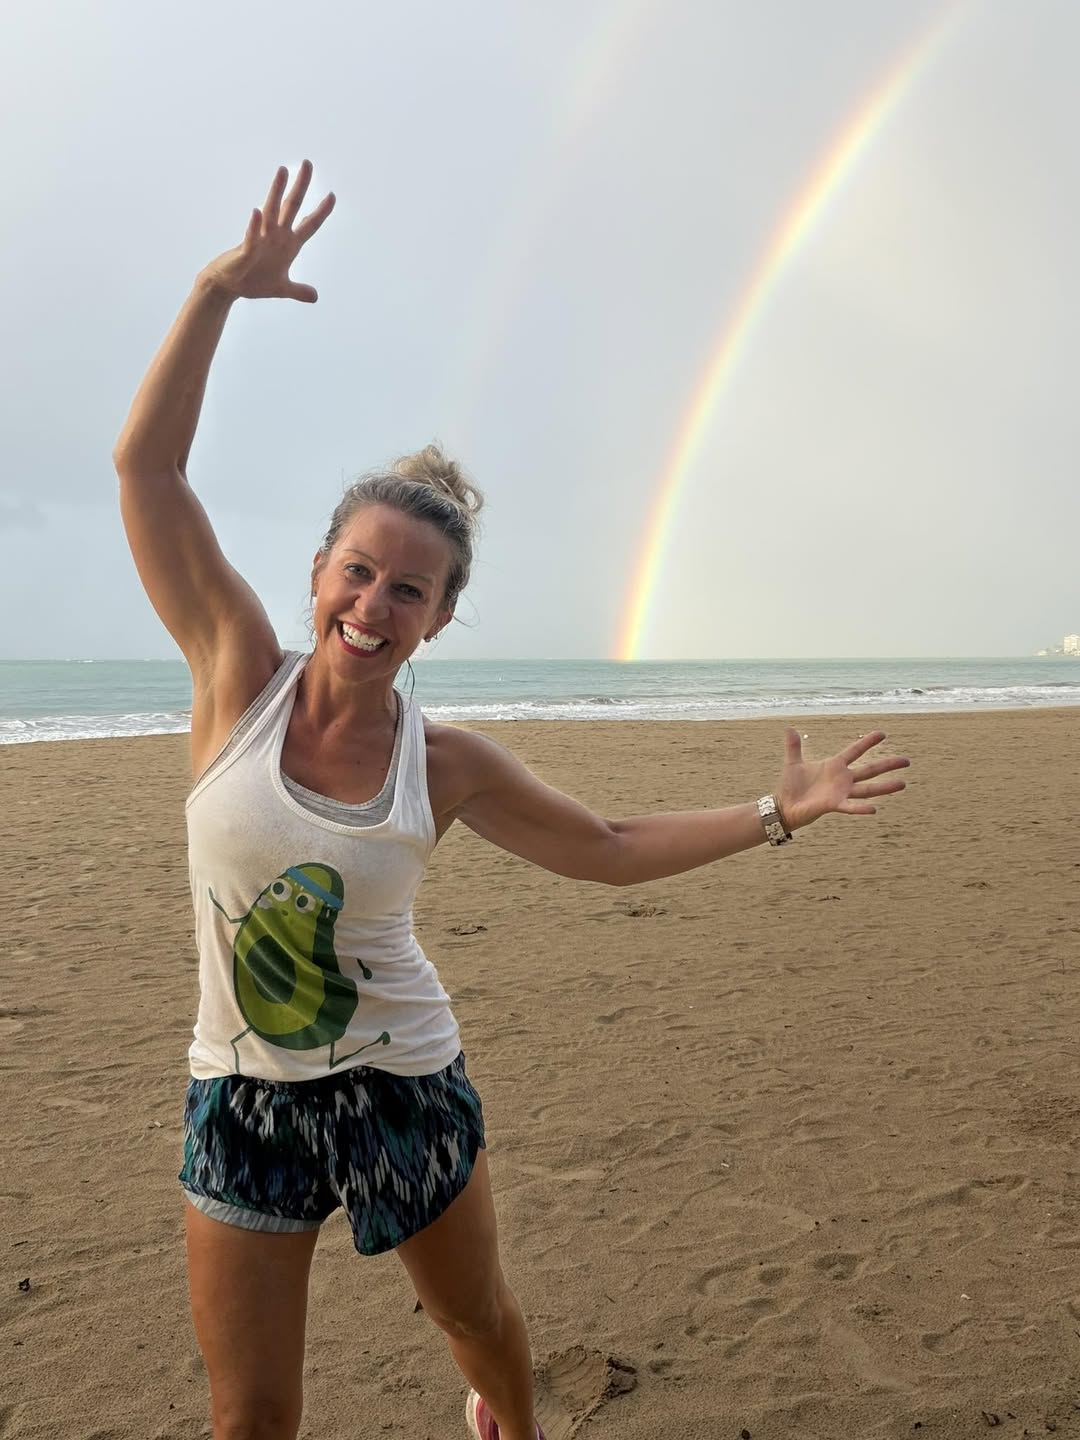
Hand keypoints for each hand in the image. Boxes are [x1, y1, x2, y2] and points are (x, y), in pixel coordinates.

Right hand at [200, 161, 334, 302]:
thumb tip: (315, 297)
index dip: (321, 211)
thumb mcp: (282, 288)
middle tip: (308, 163)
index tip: (332, 195)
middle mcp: (276, 236)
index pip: (309, 224)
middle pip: (292, 206)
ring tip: (283, 171)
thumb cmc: (253, 282)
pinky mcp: (247, 250)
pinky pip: (252, 237)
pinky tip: (257, 212)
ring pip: (271, 211)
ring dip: (277, 191)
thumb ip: (298, 290)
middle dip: (301, 186)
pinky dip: (254, 226)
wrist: (229, 287)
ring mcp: (261, 240)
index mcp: (288, 245)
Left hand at [775, 728, 908, 830]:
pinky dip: (861, 808)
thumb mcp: (793, 763)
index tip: (882, 734)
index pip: (855, 751)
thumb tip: (789, 728)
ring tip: (903, 783)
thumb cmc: (791, 786)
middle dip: (888, 764)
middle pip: (870, 770)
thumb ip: (793, 746)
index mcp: (834, 766)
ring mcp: (840, 793)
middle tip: (907, 760)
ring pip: (867, 789)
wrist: (784, 806)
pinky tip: (874, 809)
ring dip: (885, 787)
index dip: (867, 742)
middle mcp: (842, 779)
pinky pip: (850, 807)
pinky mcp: (833, 805)